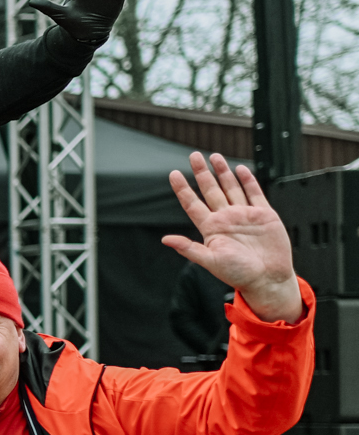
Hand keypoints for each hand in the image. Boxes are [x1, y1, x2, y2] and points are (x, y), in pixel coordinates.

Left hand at [163, 152, 303, 324]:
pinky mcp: (263, 214)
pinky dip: (247, 181)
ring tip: (214, 156)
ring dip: (222, 172)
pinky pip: (254, 193)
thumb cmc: (239, 274)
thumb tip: (165, 240)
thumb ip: (189, 248)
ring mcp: (244, 215)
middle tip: (194, 155)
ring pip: (230, 187)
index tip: (173, 174)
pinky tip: (240, 169)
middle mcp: (226, 218)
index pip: (192, 204)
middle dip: (202, 172)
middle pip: (210, 190)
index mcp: (211, 229)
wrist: (268, 279)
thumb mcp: (211, 261)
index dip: (183, 189)